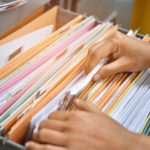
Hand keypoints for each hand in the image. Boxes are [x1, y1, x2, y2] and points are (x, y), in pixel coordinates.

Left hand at [25, 99, 149, 149]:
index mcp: (77, 117)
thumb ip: (85, 105)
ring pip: (44, 137)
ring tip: (34, 139)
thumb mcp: (99, 113)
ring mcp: (70, 142)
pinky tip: (33, 148)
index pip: (54, 115)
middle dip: (41, 127)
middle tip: (40, 130)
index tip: (49, 121)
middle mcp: (71, 128)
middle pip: (46, 124)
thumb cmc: (112, 132)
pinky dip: (38, 149)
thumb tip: (76, 100)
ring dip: (36, 138)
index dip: (49, 118)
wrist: (123, 147)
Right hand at [84, 31, 149, 80]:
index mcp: (114, 41)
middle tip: (87, 73)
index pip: (97, 53)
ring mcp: (111, 39)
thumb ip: (108, 71)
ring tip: (89, 70)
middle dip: (89, 62)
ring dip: (91, 60)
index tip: (88, 74)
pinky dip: (96, 58)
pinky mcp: (112, 43)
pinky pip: (100, 50)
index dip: (91, 65)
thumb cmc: (142, 57)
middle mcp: (111, 38)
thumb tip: (95, 76)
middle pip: (93, 49)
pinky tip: (95, 65)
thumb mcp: (124, 65)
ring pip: (95, 49)